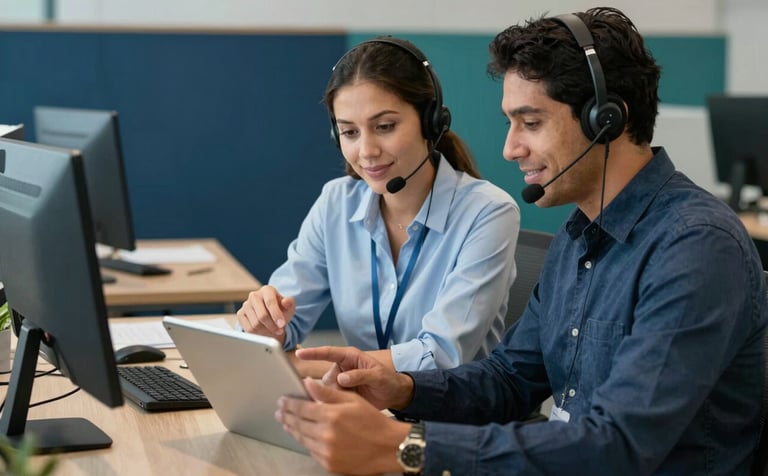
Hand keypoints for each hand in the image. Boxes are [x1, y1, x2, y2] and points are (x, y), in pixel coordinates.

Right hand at [236, 285, 295, 343]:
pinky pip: (248, 329)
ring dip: (266, 330)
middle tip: (280, 330)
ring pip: (255, 324)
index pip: (270, 302)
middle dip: (272, 326)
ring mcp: (245, 305)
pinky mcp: (240, 314)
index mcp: (267, 290)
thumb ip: (290, 304)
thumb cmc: (281, 310)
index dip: (276, 315)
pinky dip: (258, 333)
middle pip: (262, 315)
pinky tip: (264, 330)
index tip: (282, 324)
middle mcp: (254, 295)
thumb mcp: (288, 307)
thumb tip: (287, 301)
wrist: (271, 316)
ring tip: (273, 329)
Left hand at [277, 378, 408, 474]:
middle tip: (279, 411)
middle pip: (298, 423)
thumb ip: (327, 393)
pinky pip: (311, 451)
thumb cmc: (372, 421)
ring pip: (302, 438)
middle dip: (286, 416)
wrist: (388, 447)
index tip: (282, 400)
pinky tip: (302, 436)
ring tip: (287, 422)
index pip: (301, 408)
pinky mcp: (329, 463)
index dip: (289, 403)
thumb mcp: (352, 400)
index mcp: (331, 415)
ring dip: (292, 429)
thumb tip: (307, 383)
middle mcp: (325, 434)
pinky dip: (304, 442)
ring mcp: (326, 451)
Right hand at [296, 346, 413, 410]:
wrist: (394, 395)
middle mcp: (341, 369)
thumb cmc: (388, 380)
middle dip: (325, 387)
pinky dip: (331, 405)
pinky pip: (330, 400)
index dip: (313, 353)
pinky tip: (337, 410)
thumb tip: (342, 378)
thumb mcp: (378, 375)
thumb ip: (361, 375)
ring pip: (325, 391)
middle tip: (332, 395)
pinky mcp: (340, 396)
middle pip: (324, 377)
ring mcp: (339, 383)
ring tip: (341, 403)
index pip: (328, 352)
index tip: (300, 353)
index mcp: (349, 357)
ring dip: (329, 398)